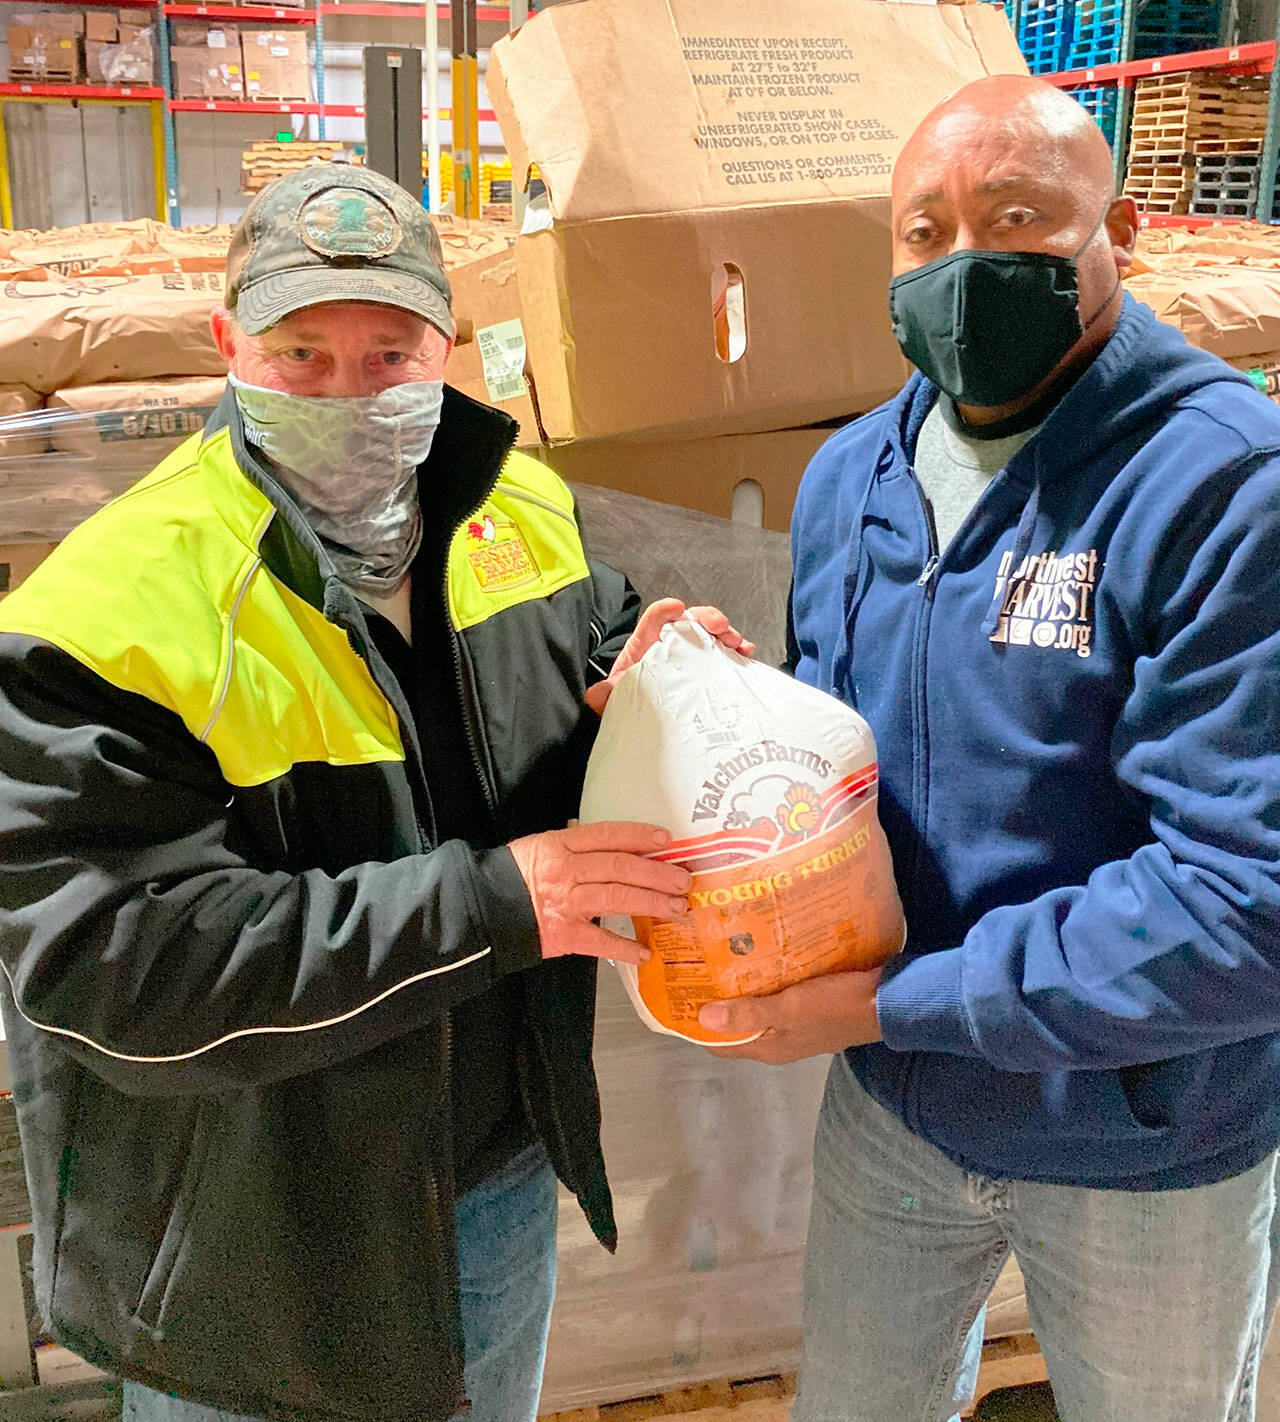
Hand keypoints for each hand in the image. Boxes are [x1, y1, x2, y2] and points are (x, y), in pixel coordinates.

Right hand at [508, 820, 690, 964]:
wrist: (482, 910)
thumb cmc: (512, 878)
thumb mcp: (540, 848)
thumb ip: (575, 846)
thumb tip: (615, 845)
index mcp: (559, 846)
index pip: (607, 836)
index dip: (639, 836)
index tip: (666, 840)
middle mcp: (566, 872)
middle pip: (620, 867)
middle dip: (657, 873)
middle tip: (683, 880)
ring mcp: (566, 904)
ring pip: (617, 898)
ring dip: (651, 903)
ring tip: (676, 908)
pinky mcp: (564, 935)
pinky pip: (600, 942)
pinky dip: (624, 948)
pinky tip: (645, 952)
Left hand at [584, 598, 755, 714]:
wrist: (643, 720)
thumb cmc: (631, 700)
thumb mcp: (616, 697)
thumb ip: (605, 694)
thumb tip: (596, 694)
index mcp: (647, 645)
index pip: (654, 619)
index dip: (664, 610)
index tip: (676, 608)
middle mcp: (672, 645)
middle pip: (690, 621)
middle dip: (706, 617)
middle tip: (718, 625)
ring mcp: (692, 656)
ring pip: (711, 635)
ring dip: (726, 633)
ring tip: (736, 641)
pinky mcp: (708, 669)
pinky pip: (725, 654)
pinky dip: (738, 650)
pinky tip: (746, 652)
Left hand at [697, 969, 884, 1063]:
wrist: (889, 1001)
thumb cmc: (837, 1005)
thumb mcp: (790, 1009)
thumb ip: (750, 1015)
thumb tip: (703, 1019)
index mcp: (770, 1048)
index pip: (719, 1045)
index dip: (696, 1025)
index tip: (677, 996)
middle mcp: (779, 1041)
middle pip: (735, 1026)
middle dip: (714, 1002)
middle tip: (694, 967)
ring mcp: (795, 1025)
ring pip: (755, 1010)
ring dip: (738, 991)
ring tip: (718, 956)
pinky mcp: (810, 1008)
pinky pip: (776, 997)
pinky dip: (762, 982)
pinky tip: (757, 956)